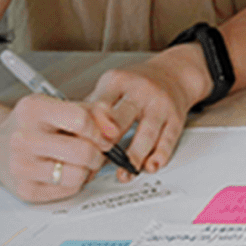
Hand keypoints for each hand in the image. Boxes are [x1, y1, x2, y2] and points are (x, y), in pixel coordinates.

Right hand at [0, 93, 126, 203]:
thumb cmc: (33, 124)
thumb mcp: (60, 106)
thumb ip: (93, 112)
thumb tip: (114, 130)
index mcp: (32, 109)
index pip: (82, 120)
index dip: (99, 129)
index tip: (100, 132)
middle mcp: (22, 138)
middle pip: (83, 151)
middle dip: (99, 152)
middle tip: (95, 149)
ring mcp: (21, 166)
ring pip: (79, 175)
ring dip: (88, 169)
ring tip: (80, 161)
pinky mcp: (25, 190)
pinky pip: (68, 190)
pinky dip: (75, 181)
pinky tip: (66, 170)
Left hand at [85, 56, 198, 174]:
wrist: (174, 73)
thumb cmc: (136, 84)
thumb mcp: (112, 85)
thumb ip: (93, 107)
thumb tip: (69, 136)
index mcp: (118, 82)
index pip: (100, 105)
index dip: (90, 128)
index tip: (80, 146)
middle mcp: (140, 92)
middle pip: (122, 118)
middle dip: (109, 141)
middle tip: (97, 159)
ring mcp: (159, 105)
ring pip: (147, 132)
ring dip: (134, 155)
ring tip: (124, 173)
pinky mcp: (176, 119)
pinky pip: (168, 139)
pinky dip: (160, 155)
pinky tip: (151, 166)